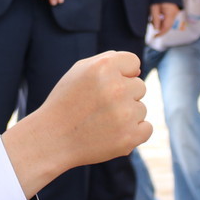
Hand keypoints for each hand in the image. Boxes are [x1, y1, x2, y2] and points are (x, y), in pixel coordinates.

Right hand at [41, 51, 149, 165]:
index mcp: (103, 66)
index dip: (121, 74)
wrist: (52, 138)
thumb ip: (109, 60)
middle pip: (140, 86)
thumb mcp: (80, 71)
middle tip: (100, 106)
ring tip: (102, 121)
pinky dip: (134, 132)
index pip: (133, 62)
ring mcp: (124, 114)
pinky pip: (147, 128)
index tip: (106, 85)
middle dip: (124, 95)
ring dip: (127, 114)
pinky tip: (113, 133)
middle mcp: (116, 88)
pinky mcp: (129, 137)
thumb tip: (138, 69)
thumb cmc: (67, 101)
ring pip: (142, 108)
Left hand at [149, 2, 179, 35]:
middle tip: (152, 22)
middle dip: (159, 27)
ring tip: (154, 16)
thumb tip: (156, 29)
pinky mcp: (175, 10)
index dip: (160, 34)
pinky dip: (163, 19)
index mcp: (170, 12)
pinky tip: (158, 15)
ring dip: (161, 22)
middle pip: (168, 25)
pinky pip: (169, 18)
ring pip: (168, 22)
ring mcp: (176, 11)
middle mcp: (175, 13)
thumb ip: (155, 18)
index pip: (166, 27)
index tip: (154, 36)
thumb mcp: (154, 7)